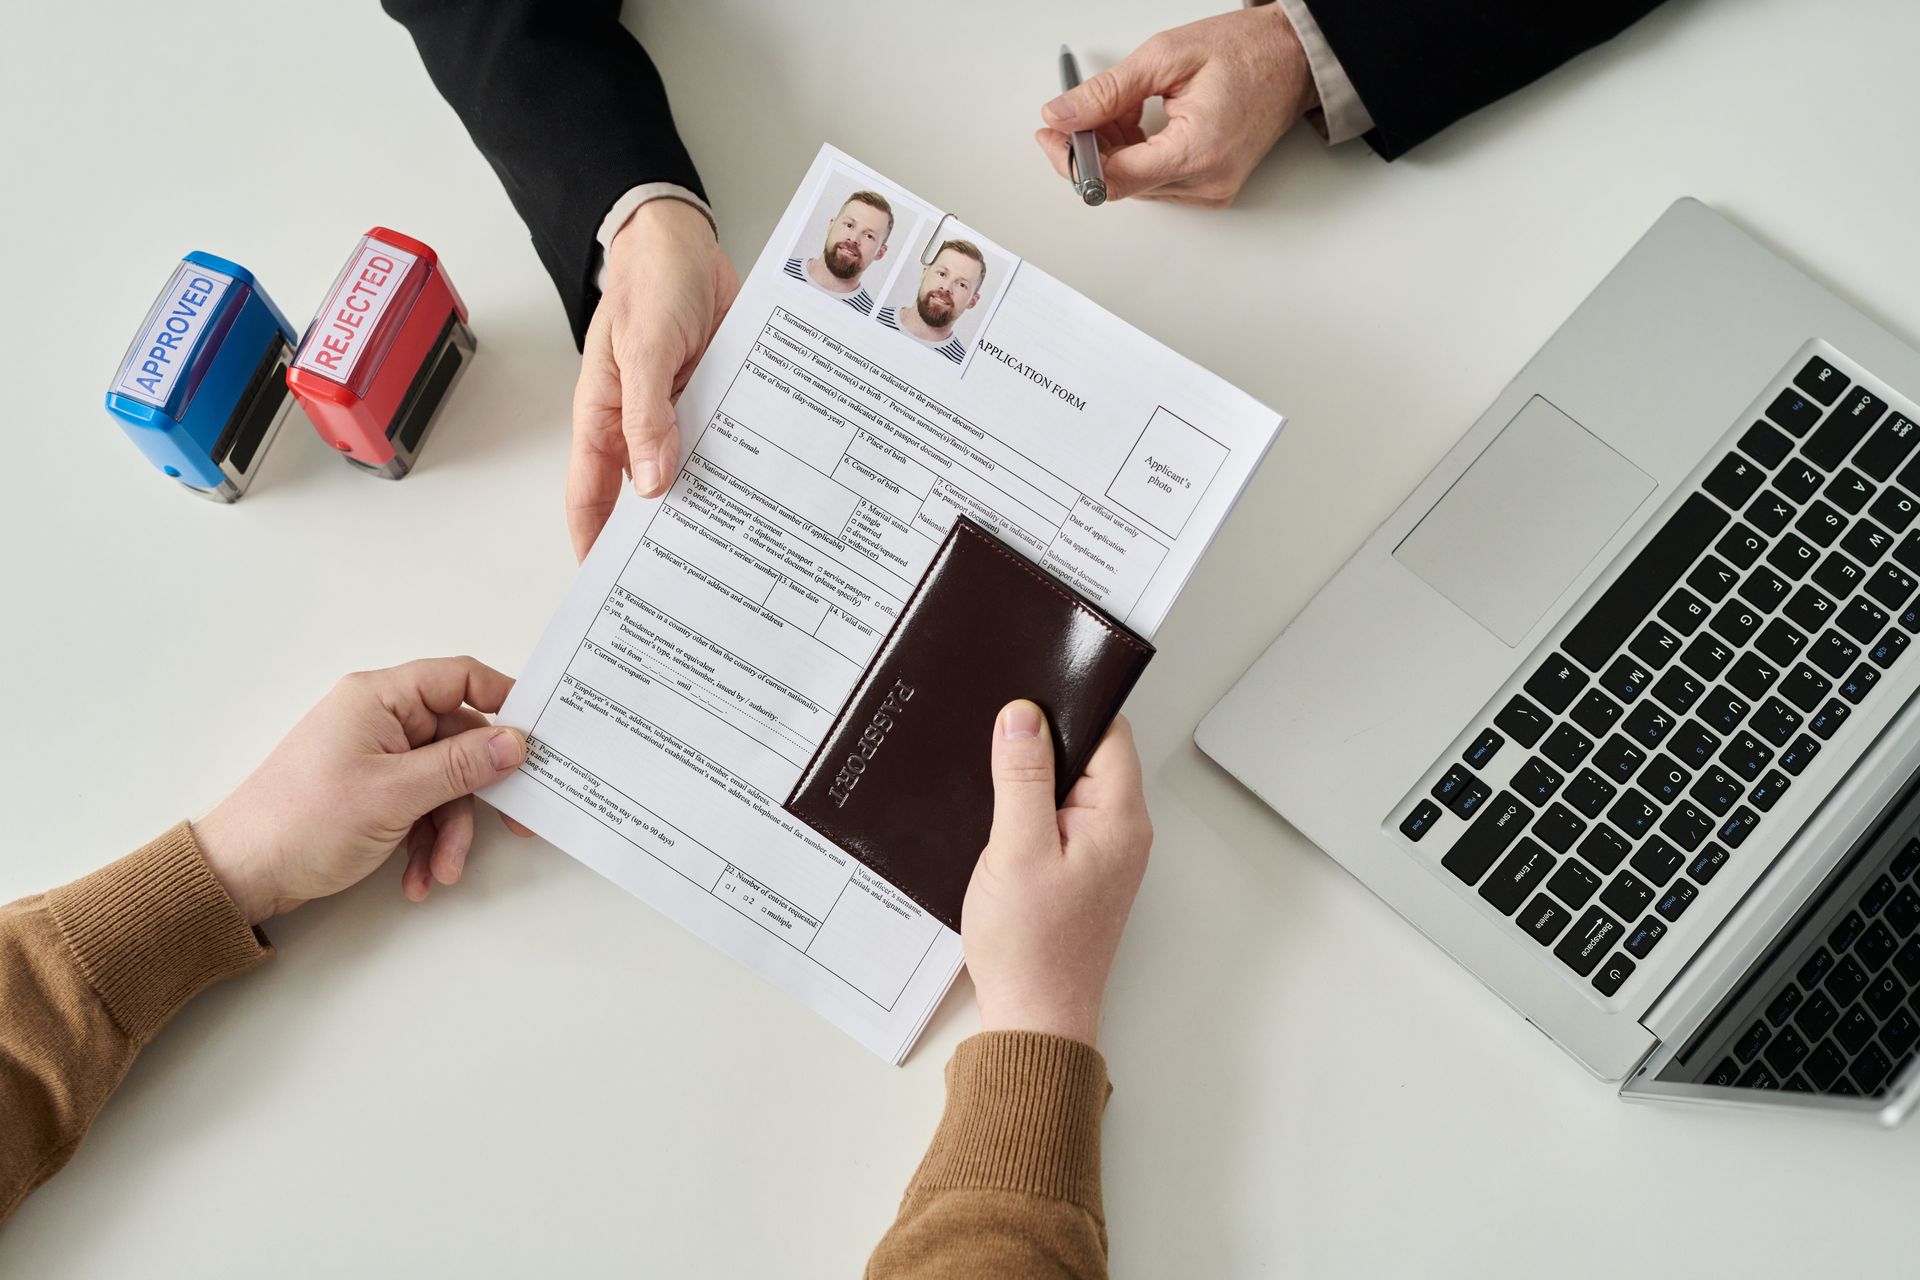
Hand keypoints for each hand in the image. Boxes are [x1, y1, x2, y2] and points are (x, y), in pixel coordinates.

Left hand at [193, 657, 531, 924]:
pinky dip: (426, 843)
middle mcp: (380, 720)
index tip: (538, 735)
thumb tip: (515, 743)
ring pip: (443, 784)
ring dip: (449, 832)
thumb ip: (461, 766)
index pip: (459, 678)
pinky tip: (418, 876)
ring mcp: (376, 758)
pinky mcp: (371, 792)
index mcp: (380, 699)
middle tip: (514, 825)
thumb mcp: (395, 794)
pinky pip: (420, 808)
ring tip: (441, 871)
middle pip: (458, 742)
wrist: (242, 874)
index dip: (503, 701)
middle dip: (477, 795)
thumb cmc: (302, 822)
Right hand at [569, 198, 739, 559]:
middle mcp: (642, 422)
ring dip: (712, 499)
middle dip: (664, 533)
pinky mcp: (718, 399)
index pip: (591, 493)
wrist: (685, 239)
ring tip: (738, 549)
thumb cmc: (647, 280)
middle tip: (690, 582)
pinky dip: (743, 464)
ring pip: (693, 470)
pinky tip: (766, 489)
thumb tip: (651, 481)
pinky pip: (728, 441)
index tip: (605, 583)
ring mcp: (681, 413)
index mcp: (605, 414)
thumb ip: (647, 413)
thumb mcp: (643, 346)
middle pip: (647, 492)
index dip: (594, 540)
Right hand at [963, 701, 1152, 1045]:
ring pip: (1069, 786)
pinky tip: (1000, 822)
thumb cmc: (1031, 947)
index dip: (1067, 708)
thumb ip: (1022, 778)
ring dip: (1032, 780)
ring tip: (993, 787)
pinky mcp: (1080, 869)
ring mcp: (1102, 851)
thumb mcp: (1016, 849)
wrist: (1033, 1016)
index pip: (1109, 731)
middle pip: (1089, 754)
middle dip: (1043, 743)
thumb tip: (1023, 716)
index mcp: (1120, 817)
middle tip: (996, 744)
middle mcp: (1121, 830)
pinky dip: (1029, 812)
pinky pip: (1059, 817)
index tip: (1024, 700)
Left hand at [1035, 6, 1317, 207]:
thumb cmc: (1247, 52)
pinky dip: (1137, 152)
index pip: (1114, 179)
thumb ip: (1107, 92)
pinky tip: (1143, 121)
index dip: (1072, 160)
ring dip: (1115, 147)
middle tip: (1082, 108)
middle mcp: (1205, 183)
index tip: (1050, 136)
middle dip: (1092, 146)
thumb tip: (1062, 115)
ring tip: (1128, 104)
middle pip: (1120, 183)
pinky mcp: (1210, 188)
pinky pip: (1155, 179)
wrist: (1294, 59)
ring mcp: (1209, 190)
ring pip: (1134, 183)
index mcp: (1196, 152)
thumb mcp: (1166, 57)